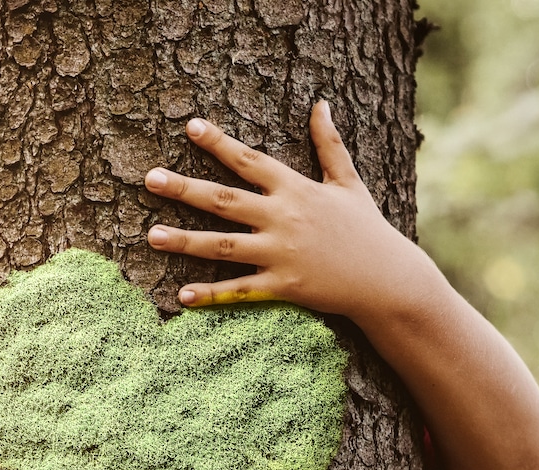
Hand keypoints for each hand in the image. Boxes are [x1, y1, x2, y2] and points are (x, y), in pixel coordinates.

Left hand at [143, 100, 448, 327]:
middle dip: (185, 188)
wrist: (388, 279)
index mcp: (296, 190)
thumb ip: (329, 144)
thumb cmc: (367, 229)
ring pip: (224, 246)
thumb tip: (321, 104)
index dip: (219, 143)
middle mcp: (284, 218)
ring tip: (151, 236)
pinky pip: (240, 290)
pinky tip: (182, 295)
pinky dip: (212, 294)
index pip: (250, 160)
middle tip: (150, 178)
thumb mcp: (349, 182)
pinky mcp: (284, 286)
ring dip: (186, 241)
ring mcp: (282, 254)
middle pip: (225, 200)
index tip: (190, 127)